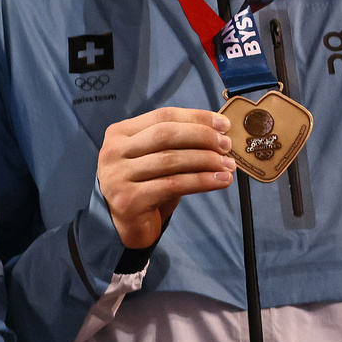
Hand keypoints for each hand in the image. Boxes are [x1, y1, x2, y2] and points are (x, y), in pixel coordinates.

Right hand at [97, 107, 233, 248]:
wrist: (126, 224)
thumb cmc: (146, 185)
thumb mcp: (155, 157)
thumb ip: (176, 143)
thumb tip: (218, 132)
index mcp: (119, 133)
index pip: (162, 116)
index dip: (196, 118)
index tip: (223, 125)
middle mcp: (113, 151)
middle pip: (165, 135)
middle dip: (202, 137)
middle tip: (226, 146)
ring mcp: (118, 176)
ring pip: (171, 160)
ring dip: (206, 160)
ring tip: (228, 165)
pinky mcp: (129, 199)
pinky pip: (174, 185)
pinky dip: (202, 181)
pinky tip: (221, 181)